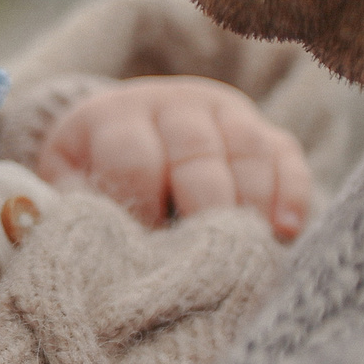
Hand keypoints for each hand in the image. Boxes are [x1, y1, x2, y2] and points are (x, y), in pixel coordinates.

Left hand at [36, 76, 312, 240]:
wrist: (136, 139)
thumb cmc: (97, 180)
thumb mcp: (72, 187)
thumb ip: (74, 211)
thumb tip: (81, 251)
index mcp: (113, 117)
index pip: (132, 157)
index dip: (140, 206)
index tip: (145, 253)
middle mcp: (171, 104)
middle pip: (194, 151)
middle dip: (201, 206)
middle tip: (203, 259)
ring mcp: (224, 113)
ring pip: (245, 149)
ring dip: (250, 202)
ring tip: (248, 251)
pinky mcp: (266, 132)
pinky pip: (286, 155)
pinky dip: (290, 193)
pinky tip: (286, 232)